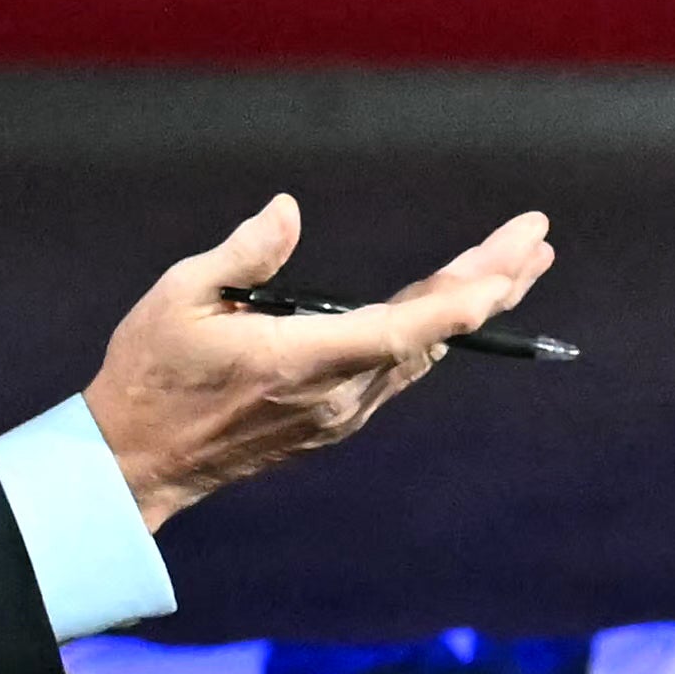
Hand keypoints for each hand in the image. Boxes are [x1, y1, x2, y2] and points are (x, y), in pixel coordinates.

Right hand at [81, 194, 553, 530]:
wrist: (138, 463)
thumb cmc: (151, 375)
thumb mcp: (180, 299)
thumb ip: (244, 254)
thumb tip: (289, 209)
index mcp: (302, 362)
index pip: (399, 330)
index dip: (459, 302)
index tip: (505, 272)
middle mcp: (336, 395)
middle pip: (430, 336)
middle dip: (490, 284)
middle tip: (537, 238)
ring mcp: (341, 414)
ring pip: (423, 354)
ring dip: (472, 307)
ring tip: (518, 262)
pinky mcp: (336, 420)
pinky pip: (400, 368)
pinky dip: (436, 330)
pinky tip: (459, 303)